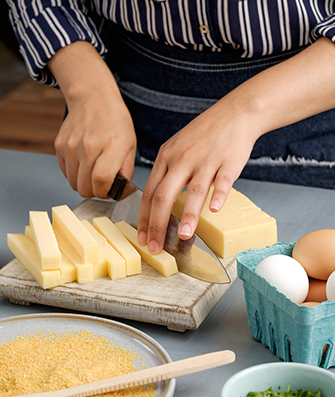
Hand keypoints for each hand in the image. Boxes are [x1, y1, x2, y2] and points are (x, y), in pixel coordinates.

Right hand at [49, 42, 136, 198]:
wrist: (92, 98)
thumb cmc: (115, 121)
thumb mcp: (130, 144)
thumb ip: (126, 170)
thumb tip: (122, 192)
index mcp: (111, 145)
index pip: (102, 181)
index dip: (106, 192)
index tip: (111, 191)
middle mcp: (88, 146)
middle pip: (86, 187)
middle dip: (96, 192)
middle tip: (103, 184)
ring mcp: (71, 146)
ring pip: (74, 184)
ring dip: (85, 184)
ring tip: (94, 173)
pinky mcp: (60, 146)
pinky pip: (66, 173)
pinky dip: (75, 174)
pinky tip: (84, 163)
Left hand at [137, 96, 259, 252]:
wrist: (234, 113)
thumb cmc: (205, 135)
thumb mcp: (177, 148)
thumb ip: (167, 173)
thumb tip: (157, 203)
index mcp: (166, 158)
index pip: (149, 193)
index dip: (144, 218)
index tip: (142, 238)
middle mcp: (182, 159)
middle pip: (164, 195)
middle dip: (157, 224)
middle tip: (156, 246)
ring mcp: (205, 160)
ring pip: (193, 190)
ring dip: (189, 215)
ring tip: (184, 236)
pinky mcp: (228, 161)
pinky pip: (223, 181)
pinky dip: (219, 195)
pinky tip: (214, 210)